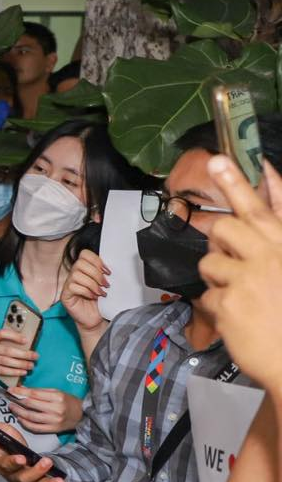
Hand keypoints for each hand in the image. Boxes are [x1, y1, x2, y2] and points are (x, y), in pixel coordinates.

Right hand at [0, 327, 38, 382]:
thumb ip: (6, 339)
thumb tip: (25, 342)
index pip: (2, 333)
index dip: (15, 336)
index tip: (26, 340)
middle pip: (7, 350)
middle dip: (24, 354)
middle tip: (35, 356)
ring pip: (6, 361)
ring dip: (21, 364)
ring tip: (31, 365)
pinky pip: (3, 370)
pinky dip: (14, 372)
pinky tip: (22, 372)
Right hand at [0, 424, 65, 481]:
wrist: (25, 461)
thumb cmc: (10, 445)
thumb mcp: (2, 432)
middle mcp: (3, 468)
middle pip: (5, 468)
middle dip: (13, 463)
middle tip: (22, 458)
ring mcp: (17, 478)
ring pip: (24, 479)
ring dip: (36, 472)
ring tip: (46, 462)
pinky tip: (59, 480)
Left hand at [7, 386, 83, 434]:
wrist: (82, 415)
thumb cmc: (68, 401)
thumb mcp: (57, 392)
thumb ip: (40, 391)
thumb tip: (23, 389)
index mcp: (57, 397)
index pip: (34, 394)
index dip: (20, 391)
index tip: (10, 389)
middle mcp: (55, 409)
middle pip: (31, 405)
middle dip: (17, 400)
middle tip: (9, 397)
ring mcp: (54, 421)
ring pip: (31, 417)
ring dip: (18, 412)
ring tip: (12, 407)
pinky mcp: (52, 429)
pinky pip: (35, 427)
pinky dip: (25, 423)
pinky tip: (20, 418)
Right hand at [61, 249, 109, 336]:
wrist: (96, 320)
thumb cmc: (101, 303)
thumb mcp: (105, 285)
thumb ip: (104, 274)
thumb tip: (109, 266)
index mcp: (84, 270)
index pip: (84, 254)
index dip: (97, 260)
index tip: (107, 271)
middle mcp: (74, 275)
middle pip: (80, 263)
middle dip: (96, 273)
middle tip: (105, 284)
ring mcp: (68, 285)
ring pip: (77, 274)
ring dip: (92, 284)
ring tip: (101, 293)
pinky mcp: (65, 295)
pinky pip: (73, 286)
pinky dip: (86, 291)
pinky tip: (93, 297)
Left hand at [201, 156, 281, 393]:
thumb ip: (280, 222)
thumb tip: (271, 174)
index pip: (262, 207)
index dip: (238, 182)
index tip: (217, 160)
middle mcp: (271, 257)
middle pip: (224, 229)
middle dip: (220, 242)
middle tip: (234, 260)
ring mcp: (249, 280)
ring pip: (210, 263)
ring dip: (220, 278)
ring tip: (245, 298)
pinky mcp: (229, 304)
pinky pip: (207, 296)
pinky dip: (219, 309)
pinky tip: (241, 321)